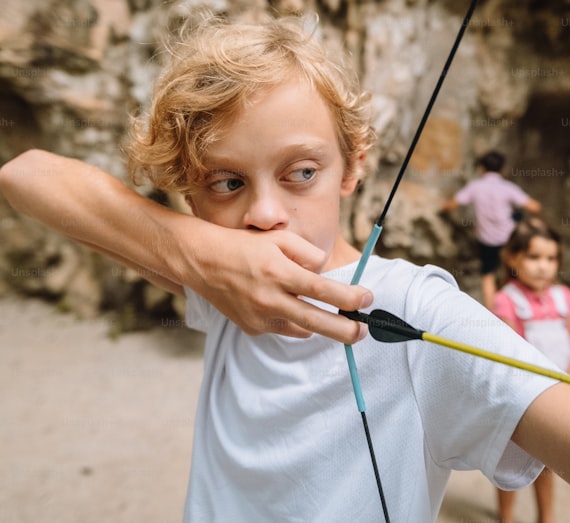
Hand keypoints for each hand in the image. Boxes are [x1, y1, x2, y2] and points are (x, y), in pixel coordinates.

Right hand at [176, 219, 372, 341]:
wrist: (202, 262)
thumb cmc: (244, 245)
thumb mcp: (279, 237)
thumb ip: (308, 254)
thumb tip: (326, 273)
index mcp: (279, 272)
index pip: (323, 290)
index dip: (350, 298)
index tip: (368, 299)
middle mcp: (270, 299)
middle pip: (318, 322)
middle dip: (346, 331)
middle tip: (363, 332)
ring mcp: (260, 318)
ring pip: (301, 329)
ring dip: (316, 323)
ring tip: (326, 313)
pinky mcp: (251, 329)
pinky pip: (282, 328)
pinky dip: (290, 319)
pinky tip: (282, 304)